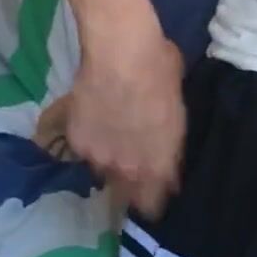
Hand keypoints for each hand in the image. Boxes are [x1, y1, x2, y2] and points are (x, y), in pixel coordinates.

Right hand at [65, 28, 185, 218]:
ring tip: (115, 146)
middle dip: (133, 189)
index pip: (154, 202)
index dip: (156, 200)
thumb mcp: (179, 112)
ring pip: (105, 173)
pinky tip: (97, 128)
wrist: (121, 53)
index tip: (158, 194)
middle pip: (127, 195)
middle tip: (135, 173)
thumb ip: (171, 142)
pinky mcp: (78, 142)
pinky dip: (92, 144)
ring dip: (112, 164)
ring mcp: (100, 157)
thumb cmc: (161, 72)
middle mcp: (130, 169)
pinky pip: (86, 152)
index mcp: (159, 163)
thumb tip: (170, 155)